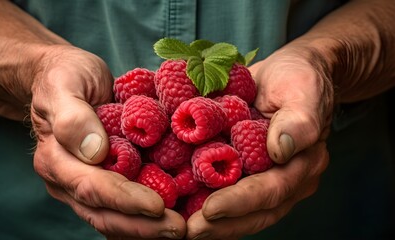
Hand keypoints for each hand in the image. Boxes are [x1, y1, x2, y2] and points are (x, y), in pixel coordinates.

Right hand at [30, 45, 185, 238]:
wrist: (68, 78)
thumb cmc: (67, 77)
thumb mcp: (65, 84)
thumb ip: (73, 117)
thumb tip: (96, 153)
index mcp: (57, 159)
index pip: (93, 187)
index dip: (126, 199)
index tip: (158, 205)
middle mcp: (69, 180)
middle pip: (105, 214)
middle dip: (142, 226)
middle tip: (179, 229)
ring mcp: (86, 184)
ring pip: (114, 217)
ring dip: (147, 228)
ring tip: (181, 229)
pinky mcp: (104, 180)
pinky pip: (122, 207)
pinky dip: (145, 218)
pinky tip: (171, 217)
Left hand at [186, 45, 333, 238]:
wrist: (284, 74)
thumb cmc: (297, 79)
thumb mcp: (302, 91)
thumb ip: (299, 121)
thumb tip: (281, 150)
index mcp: (300, 164)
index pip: (271, 190)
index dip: (240, 203)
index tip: (210, 210)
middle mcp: (283, 178)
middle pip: (254, 211)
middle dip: (222, 225)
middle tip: (189, 231)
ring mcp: (263, 177)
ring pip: (240, 210)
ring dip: (212, 223)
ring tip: (181, 229)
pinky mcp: (244, 169)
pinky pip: (226, 191)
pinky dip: (204, 202)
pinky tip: (181, 208)